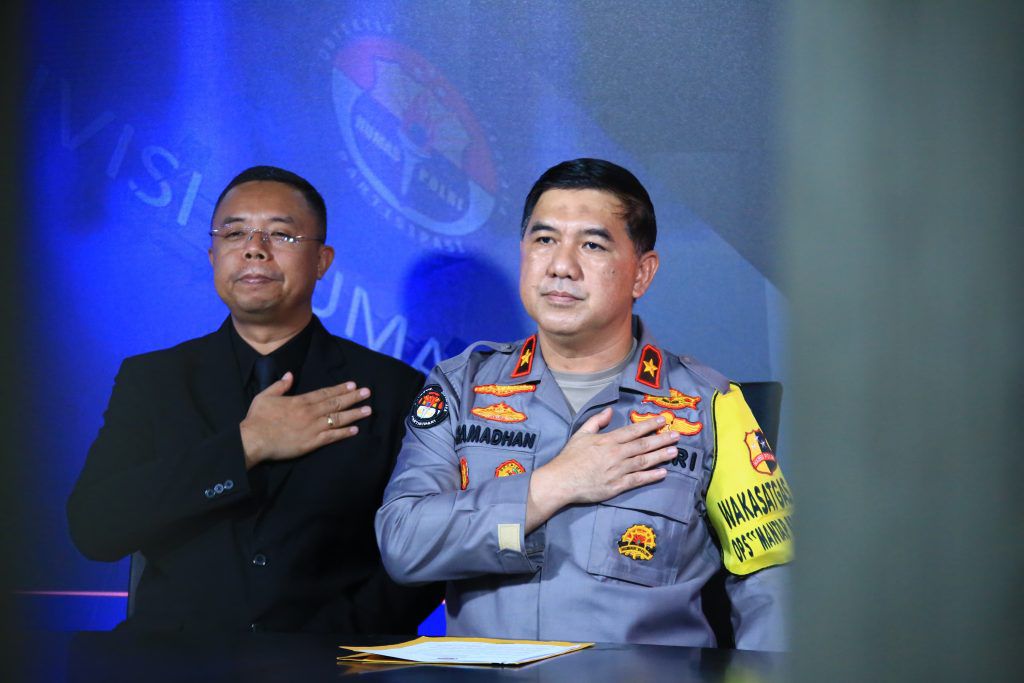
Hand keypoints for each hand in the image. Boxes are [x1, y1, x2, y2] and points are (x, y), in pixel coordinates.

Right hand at [239, 373, 371, 468]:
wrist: (254, 440)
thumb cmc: (258, 418)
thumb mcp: (266, 396)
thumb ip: (280, 385)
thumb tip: (289, 375)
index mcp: (300, 401)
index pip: (325, 393)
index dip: (340, 388)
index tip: (353, 384)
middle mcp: (310, 413)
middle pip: (335, 403)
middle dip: (353, 397)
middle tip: (367, 393)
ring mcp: (312, 428)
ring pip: (338, 419)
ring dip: (354, 414)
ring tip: (368, 410)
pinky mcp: (311, 443)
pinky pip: (331, 437)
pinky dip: (344, 433)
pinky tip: (355, 430)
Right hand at [525, 408, 679, 531]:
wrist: (562, 481)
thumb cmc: (570, 457)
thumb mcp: (581, 434)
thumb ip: (596, 421)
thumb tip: (610, 411)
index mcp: (608, 440)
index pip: (633, 431)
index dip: (649, 425)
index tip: (662, 421)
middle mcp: (616, 454)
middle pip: (643, 445)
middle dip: (662, 439)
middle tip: (677, 435)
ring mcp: (618, 470)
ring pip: (644, 461)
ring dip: (661, 456)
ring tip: (675, 452)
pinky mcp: (617, 486)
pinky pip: (638, 480)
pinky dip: (651, 476)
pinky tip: (663, 472)